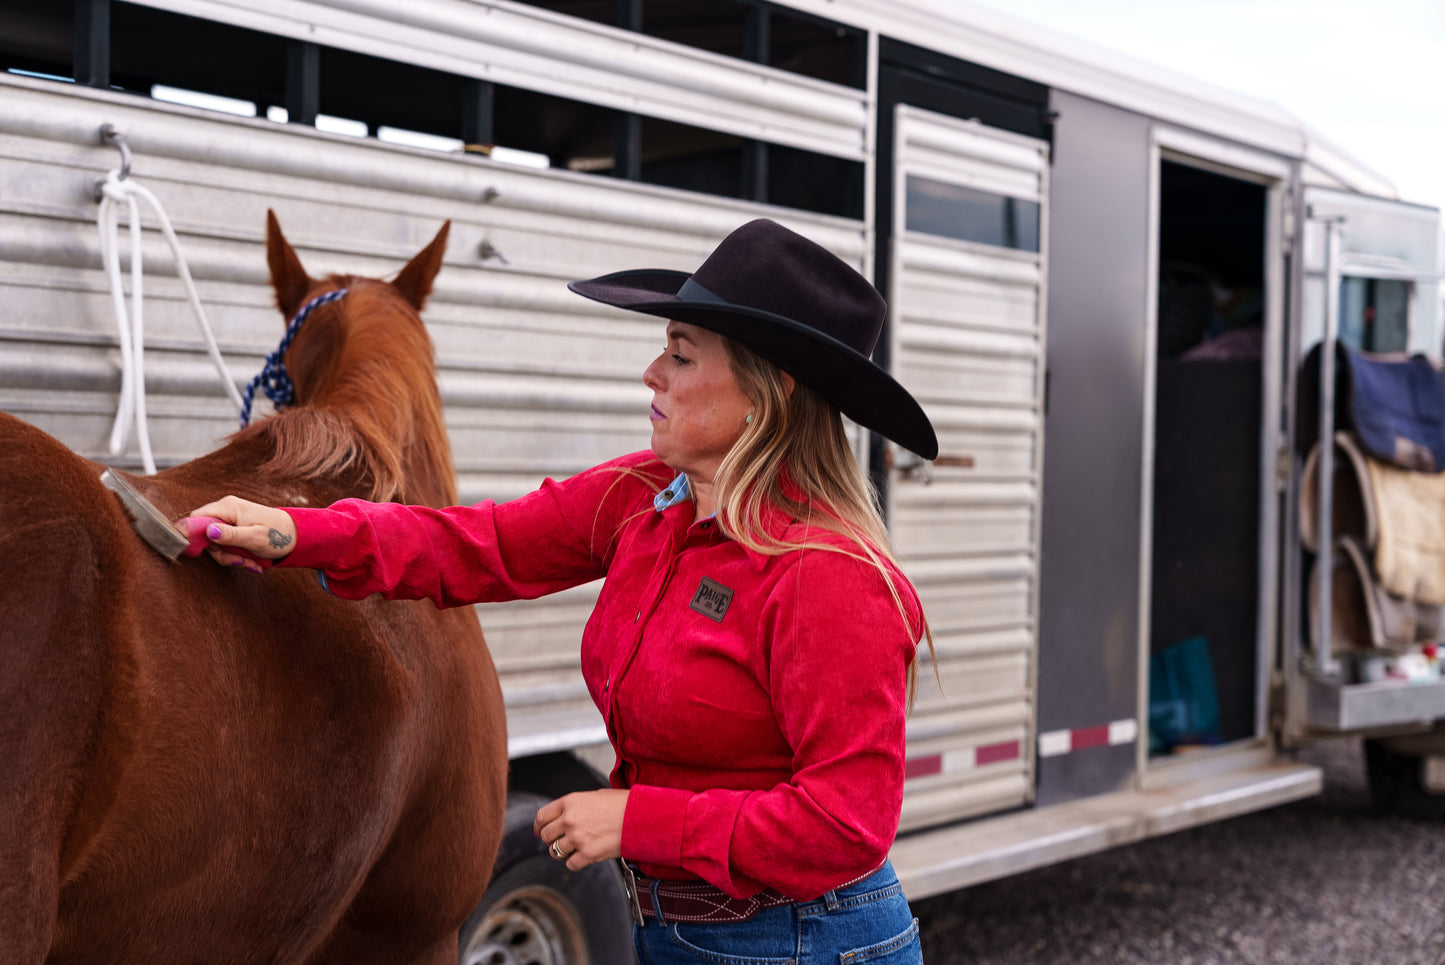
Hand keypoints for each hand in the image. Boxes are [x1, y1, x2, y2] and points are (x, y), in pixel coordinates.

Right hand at [183, 495, 297, 571]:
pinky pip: (228, 546)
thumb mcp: (254, 538)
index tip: (207, 552)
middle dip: (222, 553)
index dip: (195, 536)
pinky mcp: (236, 530)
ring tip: (251, 562)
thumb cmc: (279, 535)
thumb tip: (209, 531)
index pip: (196, 518)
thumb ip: (230, 535)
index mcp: (228, 507)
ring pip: (217, 545)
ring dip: (233, 558)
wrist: (298, 536)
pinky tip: (253, 562)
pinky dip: (239, 556)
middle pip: (205, 536)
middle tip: (240, 561)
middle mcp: (226, 511)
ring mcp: (231, 521)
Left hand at [533, 789, 628, 871]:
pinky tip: (584, 856)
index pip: (541, 816)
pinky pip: (571, 864)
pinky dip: (575, 862)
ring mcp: (577, 838)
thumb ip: (574, 807)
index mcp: (570, 802)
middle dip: (550, 840)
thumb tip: (561, 818)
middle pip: (546, 836)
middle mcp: (570, 820)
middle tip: (558, 841)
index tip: (540, 831)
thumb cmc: (621, 805)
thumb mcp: (593, 797)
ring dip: (562, 852)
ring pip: (555, 852)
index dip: (538, 826)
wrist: (640, 817)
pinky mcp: (587, 854)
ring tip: (574, 849)